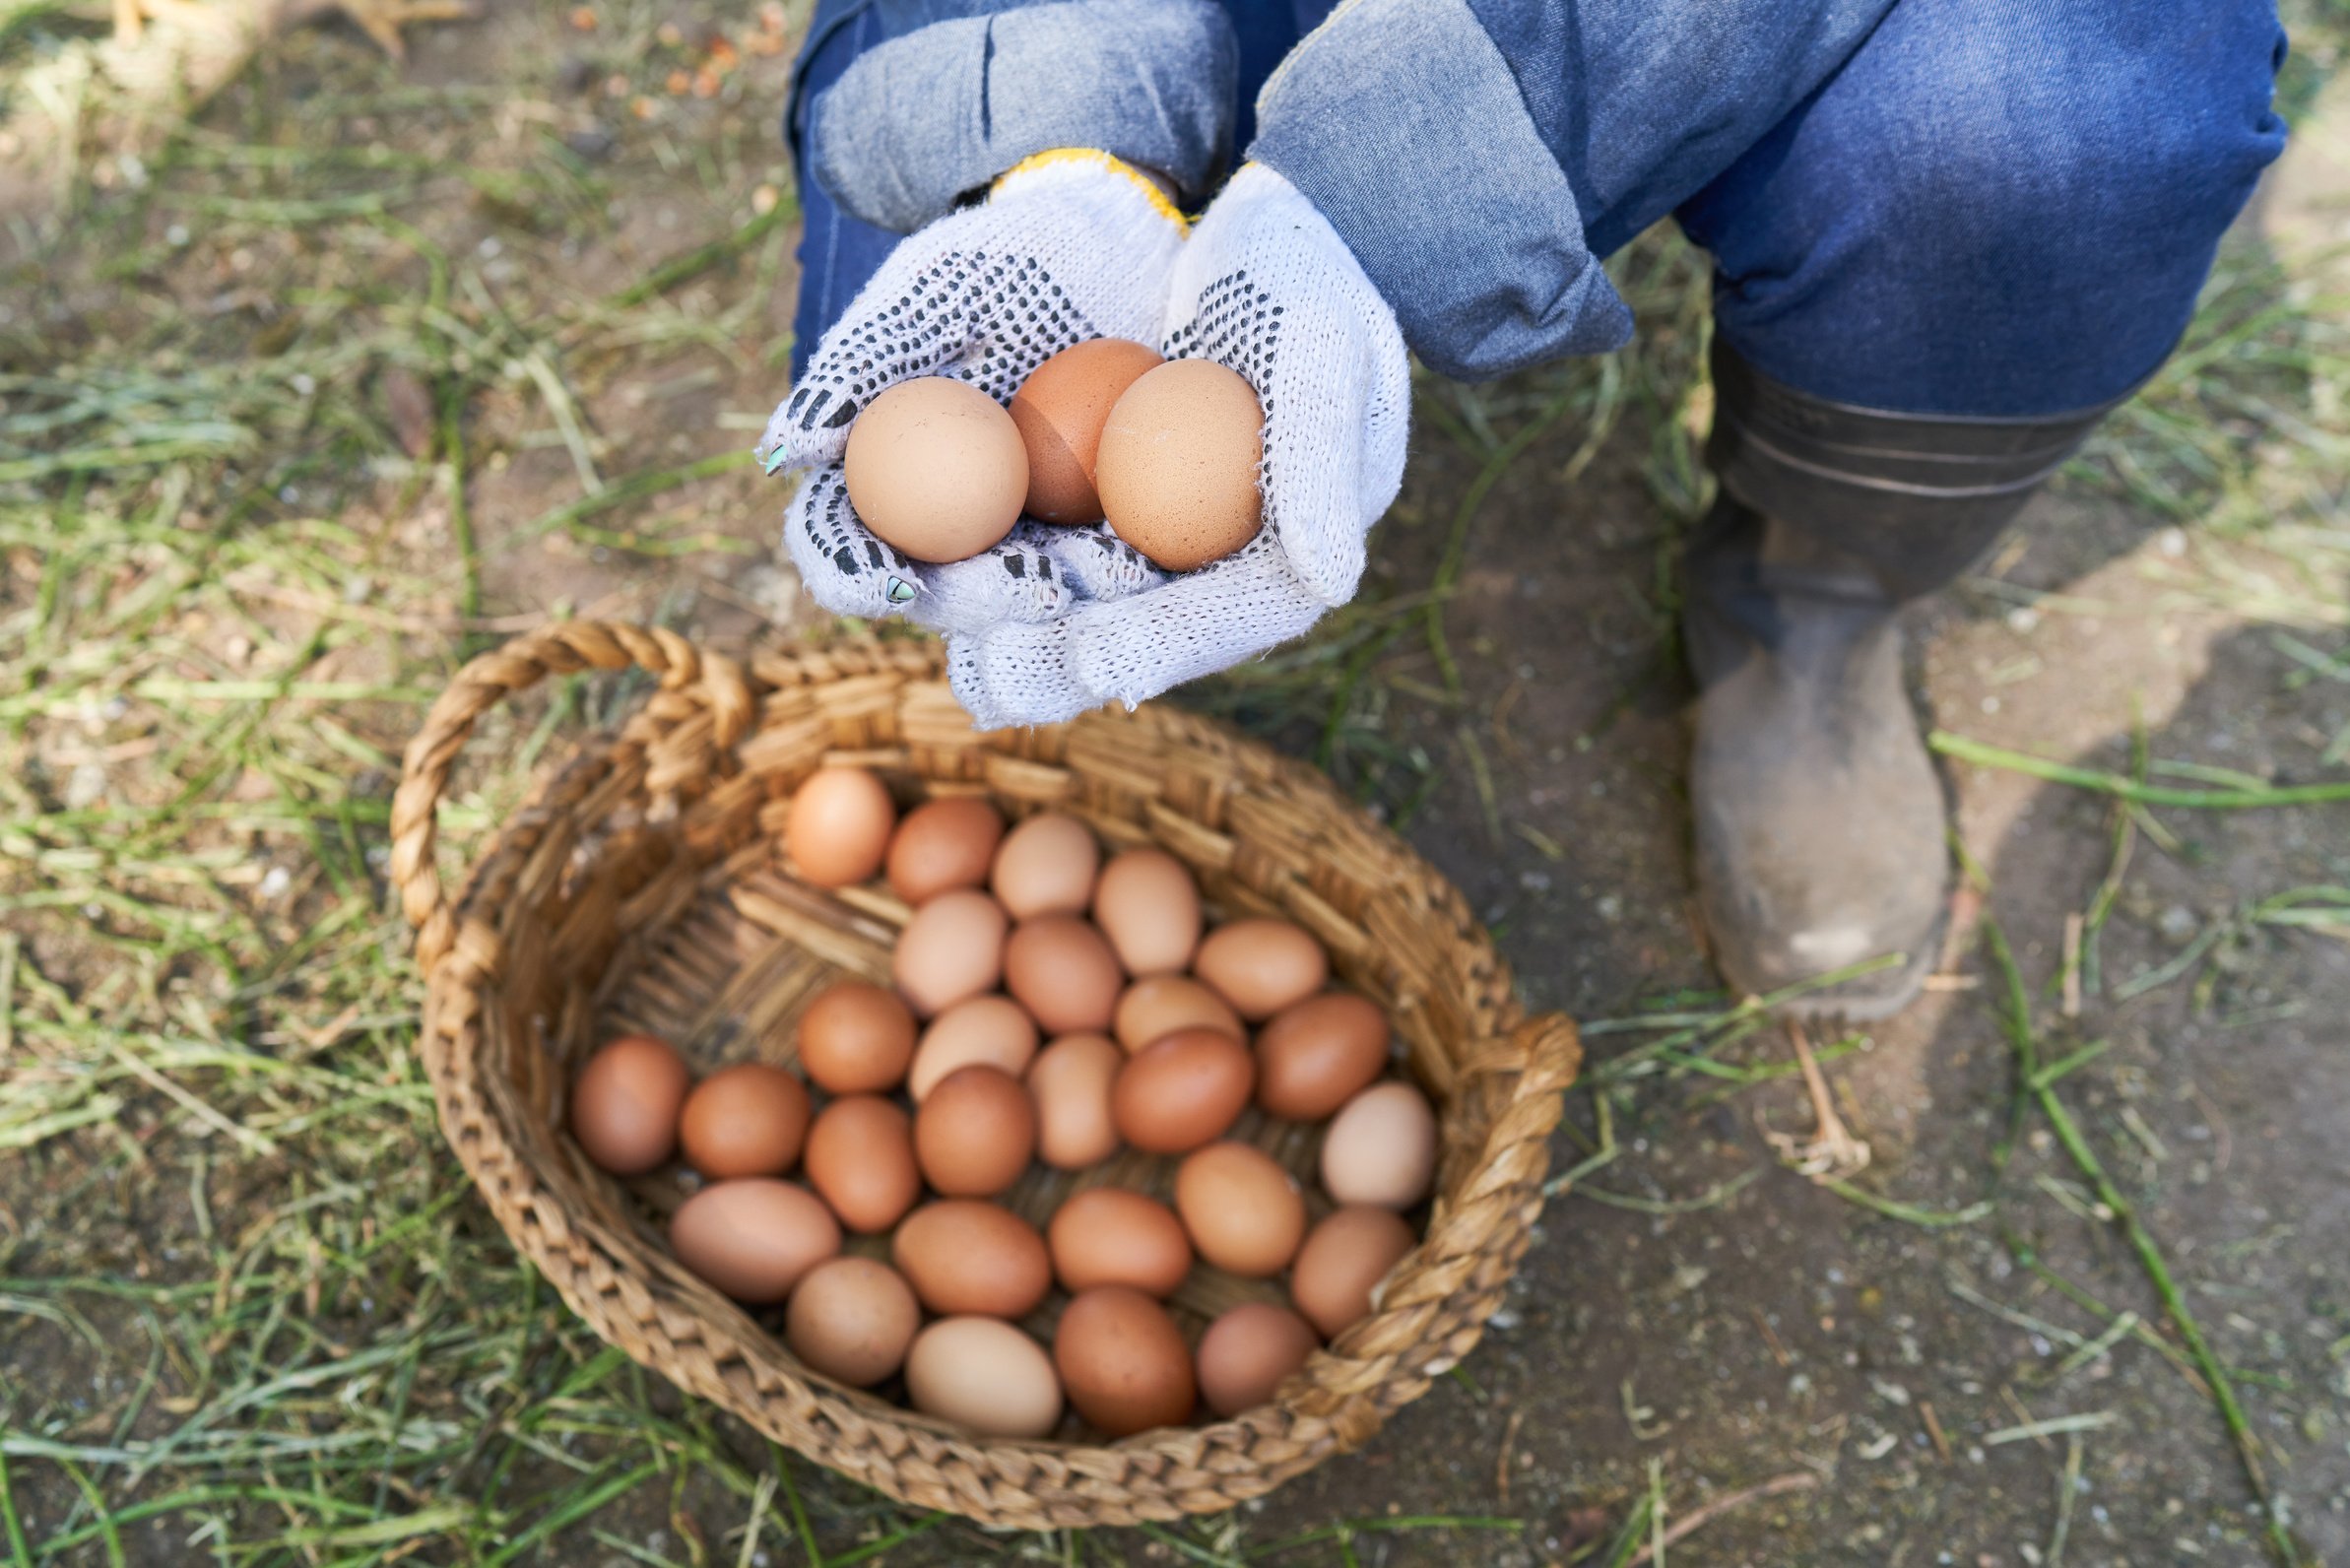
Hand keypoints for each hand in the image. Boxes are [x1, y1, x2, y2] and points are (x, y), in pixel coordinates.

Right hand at [760, 150, 1185, 630]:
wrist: (1106, 240)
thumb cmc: (998, 259)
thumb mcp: (928, 297)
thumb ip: (853, 372)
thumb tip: (783, 454)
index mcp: (877, 477)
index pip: (843, 545)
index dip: (856, 574)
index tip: (893, 579)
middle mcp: (945, 520)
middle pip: (945, 591)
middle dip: (986, 602)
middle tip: (1030, 587)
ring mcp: (1024, 529)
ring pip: (1030, 589)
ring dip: (1068, 597)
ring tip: (1110, 573)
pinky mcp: (1097, 526)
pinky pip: (1106, 561)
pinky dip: (1124, 570)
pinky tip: (1150, 561)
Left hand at [946, 163, 1410, 727]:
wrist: (1239, 230)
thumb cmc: (1306, 286)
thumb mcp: (1326, 354)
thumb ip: (1320, 465)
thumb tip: (1331, 584)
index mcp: (1280, 555)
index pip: (1218, 620)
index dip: (1156, 649)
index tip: (1097, 664)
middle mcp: (1200, 563)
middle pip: (1125, 632)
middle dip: (1053, 664)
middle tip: (993, 680)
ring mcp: (1133, 533)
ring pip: (1059, 600)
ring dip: (995, 629)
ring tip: (935, 648)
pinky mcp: (1075, 496)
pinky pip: (1016, 539)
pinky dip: (966, 562)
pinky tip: (907, 577)